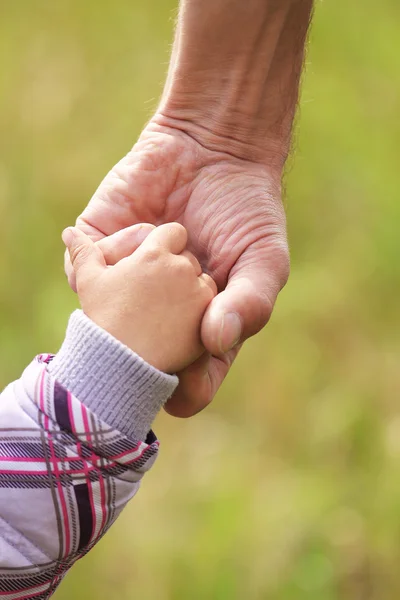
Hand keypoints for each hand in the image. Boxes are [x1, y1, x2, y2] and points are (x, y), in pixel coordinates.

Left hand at [66, 117, 288, 415]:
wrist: (218, 148)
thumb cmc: (249, 212)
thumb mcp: (265, 259)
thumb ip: (251, 303)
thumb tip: (217, 341)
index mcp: (201, 328)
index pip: (190, 378)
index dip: (185, 389)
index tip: (179, 386)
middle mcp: (159, 313)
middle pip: (135, 359)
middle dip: (133, 358)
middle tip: (140, 343)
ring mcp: (128, 282)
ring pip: (103, 318)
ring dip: (122, 297)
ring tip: (157, 253)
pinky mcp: (102, 246)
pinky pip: (84, 269)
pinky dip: (105, 253)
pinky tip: (144, 229)